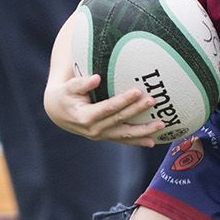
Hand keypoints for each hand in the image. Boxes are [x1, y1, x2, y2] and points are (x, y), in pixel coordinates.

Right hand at [44, 70, 162, 146]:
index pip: (108, 108)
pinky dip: (138, 141)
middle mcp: (94, 130)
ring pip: (125, 135)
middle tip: (153, 101)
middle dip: (137, 111)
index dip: (123, 101)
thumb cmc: (65, 95)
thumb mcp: (69, 87)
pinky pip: (124, 140)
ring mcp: (101, 135)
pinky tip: (152, 141)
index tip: (137, 91)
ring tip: (161, 125)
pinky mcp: (106, 137)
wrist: (58, 113)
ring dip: (144, 131)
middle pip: (120, 120)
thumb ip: (81, 83)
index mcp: (86, 117)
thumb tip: (97, 78)